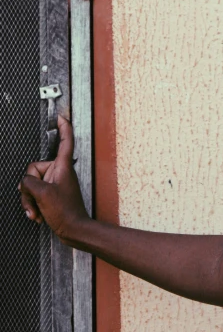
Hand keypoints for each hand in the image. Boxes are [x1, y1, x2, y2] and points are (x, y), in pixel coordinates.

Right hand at [18, 114, 89, 243]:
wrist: (74, 230)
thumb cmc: (65, 212)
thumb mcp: (43, 194)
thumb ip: (29, 182)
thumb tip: (24, 181)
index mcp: (63, 166)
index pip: (65, 140)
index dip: (63, 127)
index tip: (60, 116)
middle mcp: (60, 171)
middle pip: (35, 169)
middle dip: (29, 187)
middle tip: (35, 201)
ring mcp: (56, 182)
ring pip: (33, 184)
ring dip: (30, 200)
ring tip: (37, 212)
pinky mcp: (52, 193)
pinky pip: (36, 194)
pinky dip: (34, 204)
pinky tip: (38, 215)